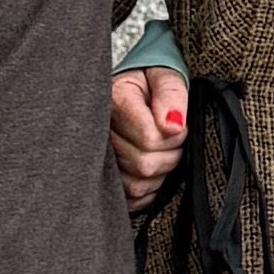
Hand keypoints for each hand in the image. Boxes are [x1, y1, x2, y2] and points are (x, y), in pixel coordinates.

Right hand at [112, 67, 187, 202]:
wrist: (124, 86)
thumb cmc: (146, 80)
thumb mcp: (162, 74)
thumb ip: (171, 94)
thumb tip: (174, 125)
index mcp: (114, 101)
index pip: (150, 139)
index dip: (174, 138)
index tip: (177, 127)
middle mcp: (99, 132)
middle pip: (143, 164)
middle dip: (169, 155)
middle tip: (171, 141)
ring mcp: (96, 157)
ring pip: (135, 185)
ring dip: (158, 174)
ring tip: (159, 153)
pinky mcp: (102, 178)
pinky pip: (127, 199)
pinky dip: (146, 191)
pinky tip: (150, 171)